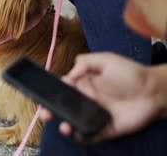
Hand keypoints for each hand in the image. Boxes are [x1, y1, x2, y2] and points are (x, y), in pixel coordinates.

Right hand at [39, 53, 160, 141]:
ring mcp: (94, 115)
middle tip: (46, 114)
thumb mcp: (106, 60)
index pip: (61, 88)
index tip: (42, 95)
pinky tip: (78, 134)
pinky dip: (81, 137)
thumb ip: (85, 62)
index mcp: (82, 84)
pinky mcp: (105, 129)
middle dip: (50, 111)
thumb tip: (69, 74)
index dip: (50, 92)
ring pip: (73, 123)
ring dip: (65, 125)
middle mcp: (85, 100)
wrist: (154, 91)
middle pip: (62, 107)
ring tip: (65, 126)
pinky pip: (89, 136)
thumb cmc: (131, 73)